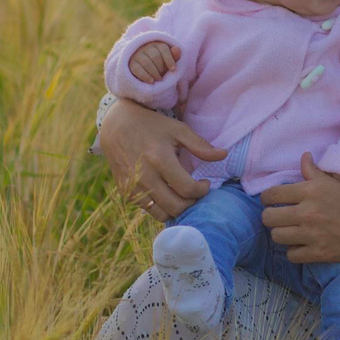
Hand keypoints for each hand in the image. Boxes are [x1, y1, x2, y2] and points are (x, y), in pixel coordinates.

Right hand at [95, 99, 225, 220]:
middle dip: (192, 203)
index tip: (204, 183)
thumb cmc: (151, 125)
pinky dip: (161, 207)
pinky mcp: (126, 192)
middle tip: (195, 192)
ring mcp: (133, 186)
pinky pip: (148, 210)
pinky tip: (167, 194)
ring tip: (182, 196)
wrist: (115, 125)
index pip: (187, 189)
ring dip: (177, 209)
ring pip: (162, 214)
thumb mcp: (177, 129)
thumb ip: (200, 145)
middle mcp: (145, 176)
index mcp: (160, 159)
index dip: (202, 190)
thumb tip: (224, 155)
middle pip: (176, 206)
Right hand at [128, 40, 178, 82]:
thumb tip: (177, 49)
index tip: (173, 70)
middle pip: (155, 56)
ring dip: (154, 73)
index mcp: (156, 44)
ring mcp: (137, 54)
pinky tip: (151, 81)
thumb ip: (174, 56)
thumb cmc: (158, 65)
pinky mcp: (130, 63)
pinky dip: (145, 76)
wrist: (143, 72)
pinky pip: (138, 69)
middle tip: (162, 76)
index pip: (163, 48)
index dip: (170, 60)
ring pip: (147, 63)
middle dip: (161, 68)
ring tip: (158, 79)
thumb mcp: (167, 61)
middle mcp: (145, 47)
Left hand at [258, 153, 339, 264]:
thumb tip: (304, 157)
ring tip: (291, 232)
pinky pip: (292, 255)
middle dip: (272, 217)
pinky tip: (303, 245)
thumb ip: (315, 174)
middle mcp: (308, 212)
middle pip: (268, 217)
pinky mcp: (319, 253)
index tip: (272, 202)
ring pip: (277, 237)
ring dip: (282, 235)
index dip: (267, 199)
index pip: (271, 195)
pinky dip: (295, 252)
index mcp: (312, 190)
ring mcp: (313, 234)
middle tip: (280, 218)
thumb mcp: (339, 184)